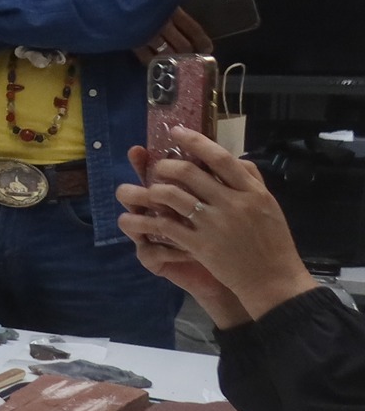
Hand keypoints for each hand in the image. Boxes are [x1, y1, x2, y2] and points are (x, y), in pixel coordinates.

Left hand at [113, 133, 315, 320]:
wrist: (273, 279)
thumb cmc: (272, 241)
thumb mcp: (269, 205)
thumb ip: (251, 180)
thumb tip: (232, 158)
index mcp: (252, 191)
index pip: (220, 158)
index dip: (194, 141)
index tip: (175, 131)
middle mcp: (233, 203)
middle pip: (189, 173)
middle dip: (164, 166)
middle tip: (155, 167)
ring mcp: (214, 224)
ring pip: (171, 196)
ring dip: (150, 190)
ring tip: (143, 190)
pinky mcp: (200, 245)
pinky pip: (166, 226)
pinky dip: (147, 221)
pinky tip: (136, 218)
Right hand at [135, 7, 213, 64]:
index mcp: (171, 10)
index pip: (192, 28)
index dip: (202, 39)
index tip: (208, 48)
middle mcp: (163, 25)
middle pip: (182, 44)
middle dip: (190, 53)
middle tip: (193, 58)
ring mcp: (148, 36)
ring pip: (167, 53)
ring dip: (175, 60)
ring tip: (179, 65)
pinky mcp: (133, 43)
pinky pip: (146, 57)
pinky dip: (153, 62)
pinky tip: (158, 64)